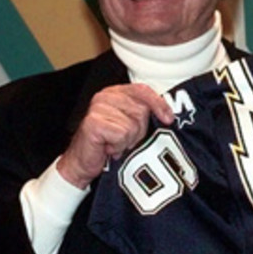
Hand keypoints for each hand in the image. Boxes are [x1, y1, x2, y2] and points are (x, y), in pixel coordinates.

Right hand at [57, 84, 173, 188]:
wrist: (84, 163)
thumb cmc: (108, 144)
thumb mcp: (131, 125)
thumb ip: (144, 114)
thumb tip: (168, 115)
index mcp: (116, 92)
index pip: (143, 90)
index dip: (159, 104)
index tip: (168, 119)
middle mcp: (105, 96)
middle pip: (141, 110)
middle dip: (139, 130)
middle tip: (126, 139)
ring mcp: (97, 108)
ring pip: (133, 124)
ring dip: (128, 140)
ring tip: (116, 144)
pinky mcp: (93, 122)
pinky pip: (122, 134)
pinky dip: (119, 146)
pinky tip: (109, 148)